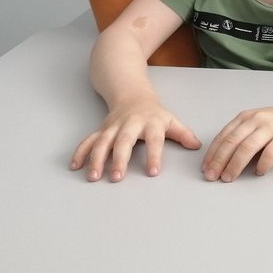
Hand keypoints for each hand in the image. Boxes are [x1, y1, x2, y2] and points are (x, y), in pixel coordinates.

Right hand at [70, 98, 200, 181]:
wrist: (131, 93)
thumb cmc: (153, 113)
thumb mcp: (170, 120)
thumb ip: (183, 134)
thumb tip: (196, 146)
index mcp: (150, 123)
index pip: (154, 139)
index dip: (154, 155)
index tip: (153, 172)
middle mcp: (130, 124)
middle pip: (123, 141)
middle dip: (119, 159)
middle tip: (117, 178)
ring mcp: (113, 127)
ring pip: (102, 142)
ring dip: (96, 159)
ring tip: (94, 177)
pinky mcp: (101, 129)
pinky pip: (88, 140)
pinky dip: (80, 152)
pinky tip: (75, 166)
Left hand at [202, 104, 272, 181]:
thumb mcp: (258, 123)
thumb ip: (243, 136)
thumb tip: (222, 159)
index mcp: (246, 117)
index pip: (224, 136)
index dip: (212, 153)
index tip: (205, 168)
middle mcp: (257, 120)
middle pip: (232, 142)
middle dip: (219, 161)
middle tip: (212, 176)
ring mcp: (271, 128)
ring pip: (247, 147)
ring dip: (235, 165)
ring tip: (228, 178)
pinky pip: (270, 153)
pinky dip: (262, 164)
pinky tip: (259, 173)